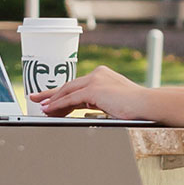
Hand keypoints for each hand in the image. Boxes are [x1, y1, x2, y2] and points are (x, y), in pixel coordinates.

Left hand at [26, 66, 152, 119]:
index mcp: (102, 75)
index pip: (77, 84)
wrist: (146, 104)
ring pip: (67, 91)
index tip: (50, 97)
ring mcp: (95, 80)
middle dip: (51, 94)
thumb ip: (97, 100)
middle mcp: (97, 74)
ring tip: (41, 108)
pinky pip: (72, 99)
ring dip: (52, 101)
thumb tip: (82, 106)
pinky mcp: (94, 90)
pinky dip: (59, 105)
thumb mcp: (112, 100)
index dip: (61, 91)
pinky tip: (50, 110)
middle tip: (36, 98)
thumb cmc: (135, 106)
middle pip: (69, 85)